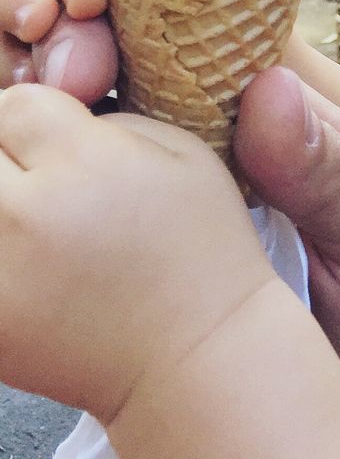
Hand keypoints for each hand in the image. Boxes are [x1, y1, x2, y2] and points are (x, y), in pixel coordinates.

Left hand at [0, 84, 274, 421]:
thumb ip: (107, 121)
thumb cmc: (199, 249)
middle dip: (6, 153)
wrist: (192, 353)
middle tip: (37, 175)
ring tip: (30, 213)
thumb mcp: (183, 152)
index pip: (13, 105)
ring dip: (2, 198)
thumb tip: (44, 114)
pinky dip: (2, 250)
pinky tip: (30, 256)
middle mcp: (25, 215)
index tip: (56, 136)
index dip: (35, 115)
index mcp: (85, 163)